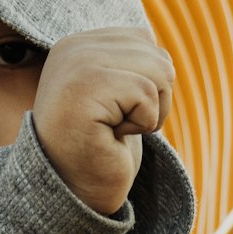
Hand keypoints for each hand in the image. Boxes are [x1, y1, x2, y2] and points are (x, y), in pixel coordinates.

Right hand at [31, 27, 174, 215]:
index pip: (144, 40)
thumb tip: (155, 44)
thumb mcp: (116, 95)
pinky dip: (142, 125)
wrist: (73, 193)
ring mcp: (77, 65)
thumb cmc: (100, 148)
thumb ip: (128, 62)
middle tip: (114, 125)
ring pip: (159, 72)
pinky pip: (148, 96)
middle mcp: (73, 47)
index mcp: (77, 44)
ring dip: (149, 112)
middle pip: (157, 56)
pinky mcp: (86, 88)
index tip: (110, 110)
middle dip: (151, 100)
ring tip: (114, 129)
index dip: (145, 83)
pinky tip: (111, 137)